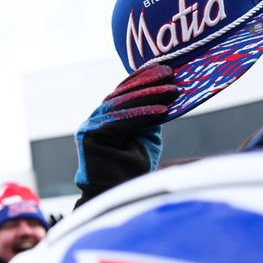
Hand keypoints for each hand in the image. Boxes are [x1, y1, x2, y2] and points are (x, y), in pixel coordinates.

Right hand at [75, 65, 177, 201]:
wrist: (120, 196)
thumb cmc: (133, 169)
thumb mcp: (147, 135)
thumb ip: (149, 115)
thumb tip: (166, 92)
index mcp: (106, 117)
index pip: (123, 92)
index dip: (142, 77)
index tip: (163, 66)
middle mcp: (95, 120)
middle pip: (121, 96)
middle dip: (147, 83)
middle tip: (170, 73)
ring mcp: (89, 128)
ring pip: (121, 106)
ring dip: (149, 96)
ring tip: (172, 91)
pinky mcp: (90, 138)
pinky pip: (119, 122)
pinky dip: (142, 115)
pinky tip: (163, 111)